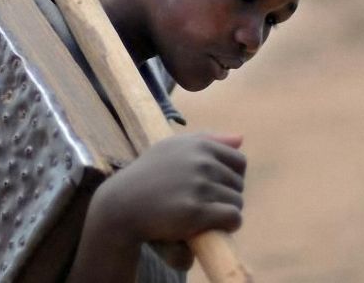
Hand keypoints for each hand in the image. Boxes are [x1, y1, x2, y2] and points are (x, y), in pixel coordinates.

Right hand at [95, 133, 245, 243]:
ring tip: (203, 215)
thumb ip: (205, 140)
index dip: (230, 177)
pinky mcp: (196, 212)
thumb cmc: (148, 175)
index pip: (239, 161)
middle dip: (226, 196)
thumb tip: (241, 139)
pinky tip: (210, 226)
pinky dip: (227, 226)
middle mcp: (201, 162)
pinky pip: (232, 218)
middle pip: (239, 184)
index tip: (213, 187)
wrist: (123, 204)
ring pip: (237, 202)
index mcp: (198, 144)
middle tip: (203, 203)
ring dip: (225, 212)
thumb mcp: (171, 148)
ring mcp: (199, 186)